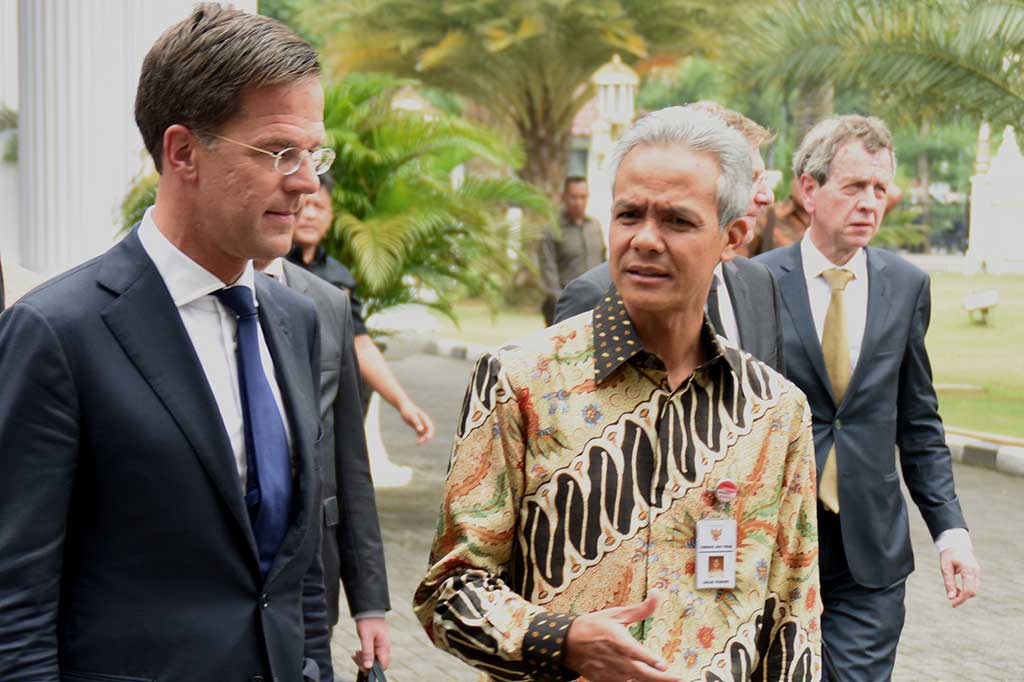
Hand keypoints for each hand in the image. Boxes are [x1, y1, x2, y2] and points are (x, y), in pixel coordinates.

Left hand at [351, 617, 389, 670]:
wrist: (368, 611)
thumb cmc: (368, 622)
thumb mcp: (366, 637)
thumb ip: (367, 652)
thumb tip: (368, 666)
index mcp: (385, 646)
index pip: (383, 665)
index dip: (373, 668)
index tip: (363, 665)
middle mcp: (384, 648)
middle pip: (378, 664)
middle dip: (366, 664)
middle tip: (356, 658)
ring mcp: (380, 646)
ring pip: (373, 660)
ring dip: (363, 660)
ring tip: (355, 654)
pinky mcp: (375, 645)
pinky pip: (371, 655)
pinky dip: (363, 655)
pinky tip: (357, 652)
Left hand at [398, 400, 433, 443]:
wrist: (404, 407)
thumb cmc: (408, 411)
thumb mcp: (411, 416)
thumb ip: (416, 423)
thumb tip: (421, 430)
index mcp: (424, 418)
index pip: (430, 427)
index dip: (429, 433)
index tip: (426, 437)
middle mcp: (424, 422)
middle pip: (429, 431)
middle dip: (427, 437)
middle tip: (421, 442)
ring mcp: (421, 424)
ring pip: (425, 433)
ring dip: (423, 438)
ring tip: (418, 443)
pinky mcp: (417, 427)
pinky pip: (421, 434)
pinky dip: (420, 438)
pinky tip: (417, 442)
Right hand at [562, 592, 678, 681]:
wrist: (568, 643)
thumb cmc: (594, 626)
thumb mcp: (616, 614)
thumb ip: (640, 609)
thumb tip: (658, 594)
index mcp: (620, 642)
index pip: (638, 654)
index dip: (651, 661)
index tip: (664, 665)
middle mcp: (618, 661)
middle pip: (644, 674)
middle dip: (663, 679)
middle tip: (680, 678)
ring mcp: (613, 674)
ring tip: (668, 680)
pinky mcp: (607, 681)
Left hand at [940, 544, 979, 607]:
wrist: (956, 543)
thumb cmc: (949, 554)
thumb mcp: (945, 568)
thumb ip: (949, 583)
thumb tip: (951, 598)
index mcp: (968, 569)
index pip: (968, 590)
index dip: (961, 599)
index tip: (953, 604)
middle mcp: (975, 571)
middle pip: (973, 591)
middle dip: (963, 598)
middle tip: (952, 599)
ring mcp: (977, 572)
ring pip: (974, 589)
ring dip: (965, 594)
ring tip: (953, 591)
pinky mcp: (976, 573)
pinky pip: (973, 585)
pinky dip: (967, 589)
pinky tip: (958, 588)